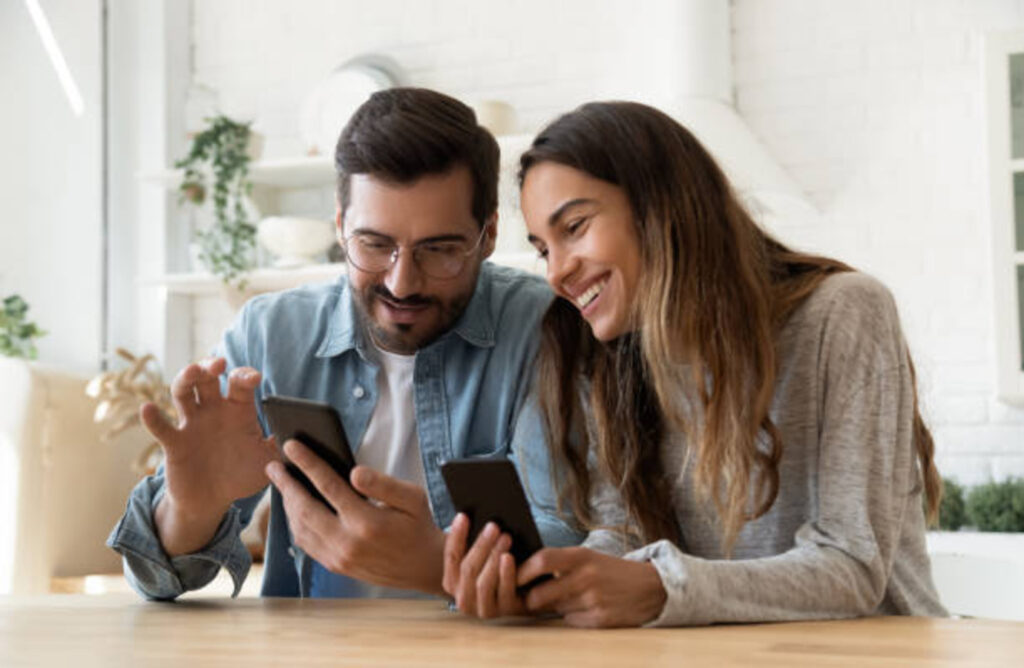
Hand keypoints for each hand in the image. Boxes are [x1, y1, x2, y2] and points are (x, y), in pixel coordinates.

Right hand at [144, 358, 277, 553]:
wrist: (213, 501)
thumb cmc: (241, 475)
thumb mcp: (267, 463)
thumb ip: (281, 448)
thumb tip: (298, 437)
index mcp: (238, 410)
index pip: (240, 384)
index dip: (245, 376)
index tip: (254, 378)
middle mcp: (213, 411)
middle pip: (207, 378)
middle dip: (211, 365)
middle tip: (219, 364)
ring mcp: (192, 424)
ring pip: (183, 392)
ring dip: (185, 378)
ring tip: (192, 372)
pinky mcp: (175, 442)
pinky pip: (161, 427)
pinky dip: (152, 417)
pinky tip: (148, 408)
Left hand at [266, 440, 445, 594]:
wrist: (424, 568)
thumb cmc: (419, 526)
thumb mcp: (413, 498)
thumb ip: (383, 483)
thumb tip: (354, 472)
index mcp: (367, 522)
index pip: (329, 486)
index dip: (308, 463)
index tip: (291, 446)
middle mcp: (348, 542)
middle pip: (304, 508)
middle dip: (286, 483)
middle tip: (273, 465)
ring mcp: (339, 557)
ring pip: (300, 527)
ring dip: (287, 504)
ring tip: (282, 483)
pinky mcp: (335, 566)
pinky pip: (305, 543)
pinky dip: (295, 523)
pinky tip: (295, 508)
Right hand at [442, 513, 525, 617]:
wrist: (521, 594)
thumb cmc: (497, 568)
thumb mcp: (483, 558)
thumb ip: (476, 545)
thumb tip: (475, 519)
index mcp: (451, 583)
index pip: (451, 557)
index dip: (457, 536)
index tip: (463, 516)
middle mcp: (463, 599)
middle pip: (468, 569)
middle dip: (480, 545)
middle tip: (493, 526)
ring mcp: (482, 609)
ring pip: (483, 582)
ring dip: (494, 557)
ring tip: (506, 537)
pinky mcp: (503, 613)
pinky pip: (503, 591)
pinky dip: (506, 573)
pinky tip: (509, 557)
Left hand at [518, 547, 666, 627]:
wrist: (651, 587)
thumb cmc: (611, 571)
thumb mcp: (588, 557)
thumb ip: (560, 563)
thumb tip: (523, 573)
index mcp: (582, 556)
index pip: (542, 560)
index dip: (523, 571)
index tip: (513, 577)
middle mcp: (587, 576)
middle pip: (541, 593)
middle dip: (531, 599)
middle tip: (529, 598)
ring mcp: (594, 600)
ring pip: (556, 610)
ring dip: (555, 608)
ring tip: (570, 598)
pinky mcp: (600, 620)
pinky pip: (571, 621)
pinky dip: (572, 617)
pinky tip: (586, 608)